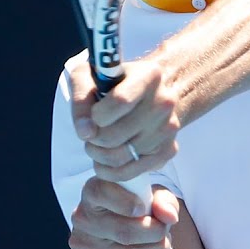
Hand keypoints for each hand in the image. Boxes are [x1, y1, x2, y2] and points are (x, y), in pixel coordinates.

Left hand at [68, 56, 180, 181]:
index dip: (97, 115)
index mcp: (149, 76)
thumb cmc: (115, 83)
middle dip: (93, 139)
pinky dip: (111, 171)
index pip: (120, 101)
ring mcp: (169, 128)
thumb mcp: (90, 76)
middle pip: (115, 136)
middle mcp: (164, 102)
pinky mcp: (168, 150)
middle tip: (91, 133)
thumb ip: (81, 98)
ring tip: (97, 143)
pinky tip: (106, 158)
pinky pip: (131, 172)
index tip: (93, 115)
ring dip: (99, 155)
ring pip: (120, 157)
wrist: (149, 92)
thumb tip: (85, 131)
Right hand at [68, 177, 179, 248]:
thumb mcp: (152, 196)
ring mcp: (83, 245)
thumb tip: (170, 216)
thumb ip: (163, 200)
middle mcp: (82, 217)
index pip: (101, 193)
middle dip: (154, 234)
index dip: (125, 202)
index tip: (144, 209)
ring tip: (165, 246)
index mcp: (93, 191)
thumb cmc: (138, 206)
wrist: (120, 230)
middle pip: (122, 232)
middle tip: (165, 231)